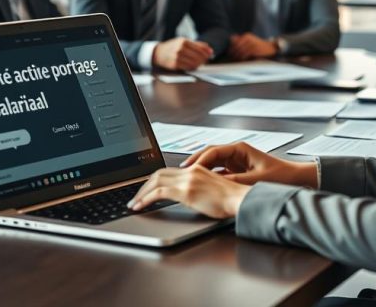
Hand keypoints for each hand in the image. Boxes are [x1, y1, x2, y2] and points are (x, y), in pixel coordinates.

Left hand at [128, 166, 250, 217]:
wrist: (241, 200)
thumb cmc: (232, 200)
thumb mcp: (211, 190)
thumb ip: (197, 190)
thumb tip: (187, 198)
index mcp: (196, 170)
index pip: (168, 171)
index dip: (153, 180)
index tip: (146, 189)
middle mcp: (190, 171)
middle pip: (158, 174)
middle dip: (143, 186)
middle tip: (135, 197)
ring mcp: (187, 180)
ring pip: (155, 181)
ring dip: (141, 193)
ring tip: (134, 204)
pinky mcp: (186, 191)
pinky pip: (158, 193)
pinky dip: (145, 199)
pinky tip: (139, 207)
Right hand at [152, 38, 213, 70]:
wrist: (158, 53)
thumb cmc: (173, 47)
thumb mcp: (183, 41)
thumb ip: (197, 44)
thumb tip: (209, 50)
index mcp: (183, 41)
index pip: (200, 48)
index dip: (207, 52)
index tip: (210, 54)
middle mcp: (180, 48)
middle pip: (198, 56)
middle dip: (204, 59)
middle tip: (205, 60)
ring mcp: (177, 57)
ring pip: (194, 63)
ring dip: (199, 64)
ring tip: (200, 63)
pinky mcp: (175, 64)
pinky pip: (188, 67)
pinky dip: (192, 67)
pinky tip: (193, 66)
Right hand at [181, 142, 317, 187]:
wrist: (296, 179)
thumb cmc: (280, 175)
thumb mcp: (256, 180)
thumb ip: (236, 182)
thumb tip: (217, 184)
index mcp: (240, 149)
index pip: (213, 151)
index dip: (199, 160)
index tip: (189, 168)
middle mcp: (236, 152)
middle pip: (209, 155)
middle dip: (195, 163)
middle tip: (181, 172)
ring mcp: (235, 161)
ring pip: (212, 164)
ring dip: (201, 170)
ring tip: (187, 178)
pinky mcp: (237, 170)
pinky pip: (219, 172)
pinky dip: (210, 177)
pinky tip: (202, 185)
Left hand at [227, 33, 277, 60]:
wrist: (270, 47)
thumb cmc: (258, 46)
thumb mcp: (250, 41)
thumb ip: (241, 40)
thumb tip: (230, 38)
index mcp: (246, 36)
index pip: (235, 42)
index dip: (231, 48)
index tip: (229, 53)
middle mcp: (248, 38)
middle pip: (237, 46)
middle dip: (233, 53)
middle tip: (232, 58)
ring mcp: (251, 43)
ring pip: (240, 51)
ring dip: (237, 56)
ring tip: (236, 60)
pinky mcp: (254, 49)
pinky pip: (246, 54)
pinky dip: (243, 57)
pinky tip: (242, 60)